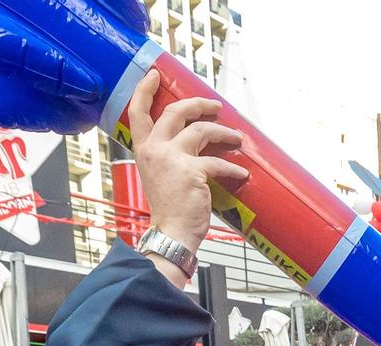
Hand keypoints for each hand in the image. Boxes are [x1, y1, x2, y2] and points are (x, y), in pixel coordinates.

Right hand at [126, 69, 249, 265]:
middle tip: (215, 106)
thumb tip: (193, 142)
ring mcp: (173, 159)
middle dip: (198, 104)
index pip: (138, 112)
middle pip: (176, 112)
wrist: (171, 234)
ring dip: (223, 133)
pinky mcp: (192, 172)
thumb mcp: (159, 176)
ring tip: (236, 139)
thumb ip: (168, 156)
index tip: (156, 76)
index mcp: (144, 150)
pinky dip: (233, 168)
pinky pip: (218, 162)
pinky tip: (242, 173)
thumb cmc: (169, 209)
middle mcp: (155, 150)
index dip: (145, 90)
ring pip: (202, 131)